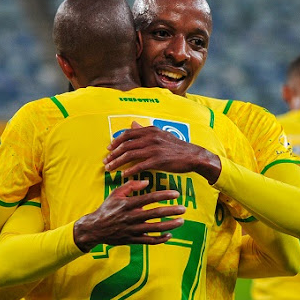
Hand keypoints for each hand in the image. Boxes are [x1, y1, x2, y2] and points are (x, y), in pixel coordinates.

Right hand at [73, 179, 185, 251]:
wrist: (95, 228)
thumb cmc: (107, 208)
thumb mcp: (116, 193)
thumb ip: (131, 185)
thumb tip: (147, 181)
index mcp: (128, 204)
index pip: (149, 198)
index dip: (164, 195)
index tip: (176, 193)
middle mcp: (132, 217)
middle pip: (155, 214)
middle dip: (171, 211)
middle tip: (183, 208)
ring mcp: (132, 230)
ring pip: (155, 228)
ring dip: (170, 225)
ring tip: (181, 221)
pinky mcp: (132, 240)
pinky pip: (149, 241)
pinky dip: (160, 239)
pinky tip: (169, 235)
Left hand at [104, 122, 221, 181]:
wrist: (193, 156)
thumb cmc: (176, 146)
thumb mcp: (161, 134)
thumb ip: (145, 130)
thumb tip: (132, 124)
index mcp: (150, 130)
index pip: (128, 134)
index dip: (116, 141)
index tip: (108, 149)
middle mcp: (151, 138)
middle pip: (126, 145)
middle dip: (113, 154)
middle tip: (106, 162)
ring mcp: (154, 149)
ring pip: (129, 156)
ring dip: (117, 163)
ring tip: (110, 169)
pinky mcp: (158, 161)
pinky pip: (139, 166)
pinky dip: (129, 171)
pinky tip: (123, 175)